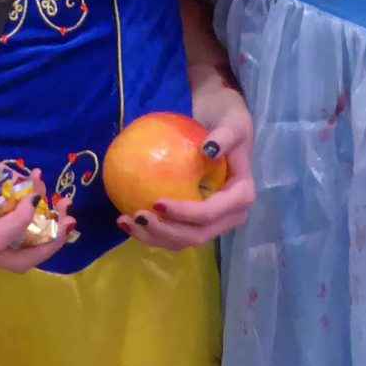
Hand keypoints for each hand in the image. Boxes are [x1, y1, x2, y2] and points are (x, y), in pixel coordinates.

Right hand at [0, 147, 74, 273]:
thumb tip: (20, 177)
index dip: (23, 219)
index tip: (34, 193)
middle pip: (18, 261)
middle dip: (48, 241)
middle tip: (68, 217)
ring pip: (21, 256)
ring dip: (47, 236)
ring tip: (65, 209)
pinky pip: (15, 244)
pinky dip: (35, 230)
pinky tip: (47, 207)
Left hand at [126, 92, 257, 249]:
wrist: (226, 130)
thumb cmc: (229, 126)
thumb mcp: (232, 125)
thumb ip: (225, 136)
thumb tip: (208, 149)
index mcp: (240, 197)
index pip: (211, 213)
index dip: (185, 213)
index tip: (157, 201)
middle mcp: (229, 216)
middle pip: (196, 235)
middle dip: (166, 232)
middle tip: (138, 216)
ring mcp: (212, 222)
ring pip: (182, 240)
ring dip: (153, 237)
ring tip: (126, 221)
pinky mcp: (195, 221)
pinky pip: (173, 233)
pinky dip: (150, 232)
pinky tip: (125, 220)